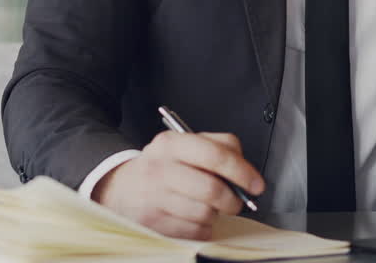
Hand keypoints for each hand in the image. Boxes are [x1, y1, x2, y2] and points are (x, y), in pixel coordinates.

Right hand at [91, 131, 265, 239]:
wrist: (119, 188)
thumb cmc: (163, 167)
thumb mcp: (184, 145)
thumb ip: (218, 149)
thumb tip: (246, 173)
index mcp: (171, 143)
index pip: (215, 154)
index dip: (242, 171)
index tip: (256, 184)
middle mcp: (160, 168)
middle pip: (212, 189)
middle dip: (233, 200)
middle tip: (236, 202)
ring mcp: (154, 197)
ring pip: (205, 213)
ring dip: (214, 214)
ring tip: (205, 207)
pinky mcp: (152, 223)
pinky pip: (194, 231)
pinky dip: (202, 228)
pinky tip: (192, 218)